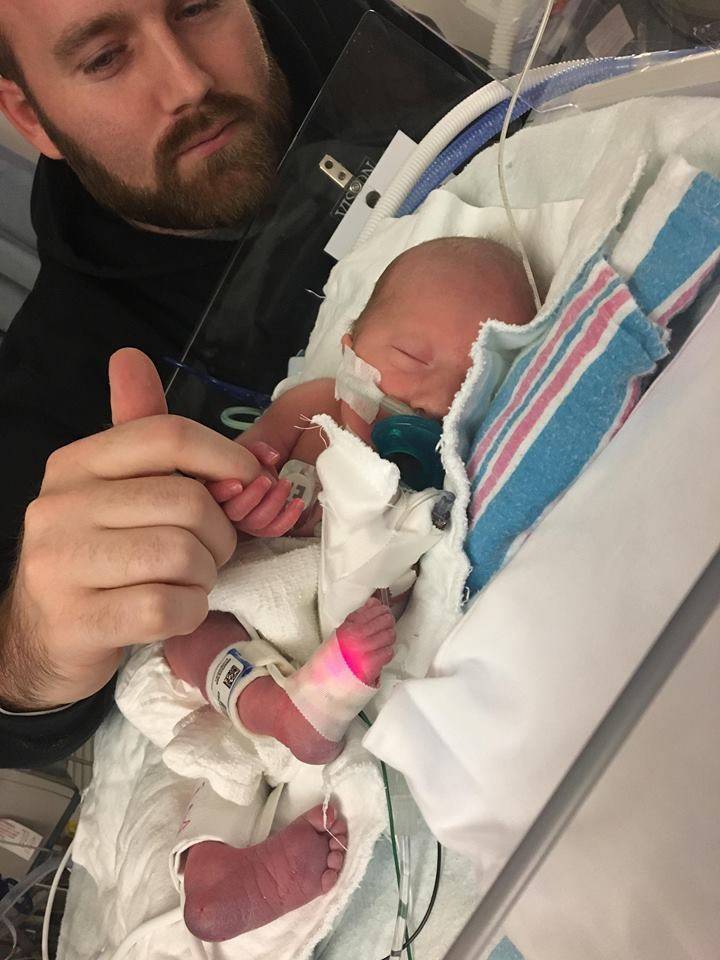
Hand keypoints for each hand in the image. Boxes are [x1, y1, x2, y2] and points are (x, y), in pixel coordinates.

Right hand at [0, 349, 262, 709]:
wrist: (41, 637)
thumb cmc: (99, 556)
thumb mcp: (114, 489)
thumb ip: (138, 434)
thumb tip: (130, 357)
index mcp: (77, 464)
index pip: (166, 436)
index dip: (225, 456)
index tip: (251, 479)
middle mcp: (60, 506)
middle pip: (186, 501)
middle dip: (219, 533)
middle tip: (210, 551)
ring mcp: (62, 564)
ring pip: (181, 554)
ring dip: (204, 575)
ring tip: (189, 580)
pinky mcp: (77, 620)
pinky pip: (166, 606)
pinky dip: (189, 611)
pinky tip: (176, 611)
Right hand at [208, 441, 304, 537]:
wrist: (262, 477)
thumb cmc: (251, 465)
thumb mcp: (252, 452)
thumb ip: (259, 450)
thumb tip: (273, 457)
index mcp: (217, 489)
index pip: (213, 495)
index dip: (223, 492)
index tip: (238, 483)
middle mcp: (227, 510)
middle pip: (235, 512)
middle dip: (253, 495)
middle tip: (267, 480)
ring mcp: (245, 522)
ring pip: (257, 522)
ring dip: (274, 503)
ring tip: (286, 484)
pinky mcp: (262, 529)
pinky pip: (274, 530)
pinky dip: (289, 518)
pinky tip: (297, 503)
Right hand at [336, 597, 395, 686]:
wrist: (325, 681)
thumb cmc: (334, 658)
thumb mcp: (342, 632)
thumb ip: (359, 616)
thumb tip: (374, 602)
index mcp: (348, 626)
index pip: (374, 610)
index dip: (382, 611)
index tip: (383, 613)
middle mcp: (356, 636)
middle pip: (385, 621)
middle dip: (388, 623)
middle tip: (386, 627)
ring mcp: (364, 650)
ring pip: (389, 636)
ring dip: (389, 639)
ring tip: (382, 643)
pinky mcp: (370, 665)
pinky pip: (388, 652)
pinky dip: (387, 653)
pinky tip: (380, 655)